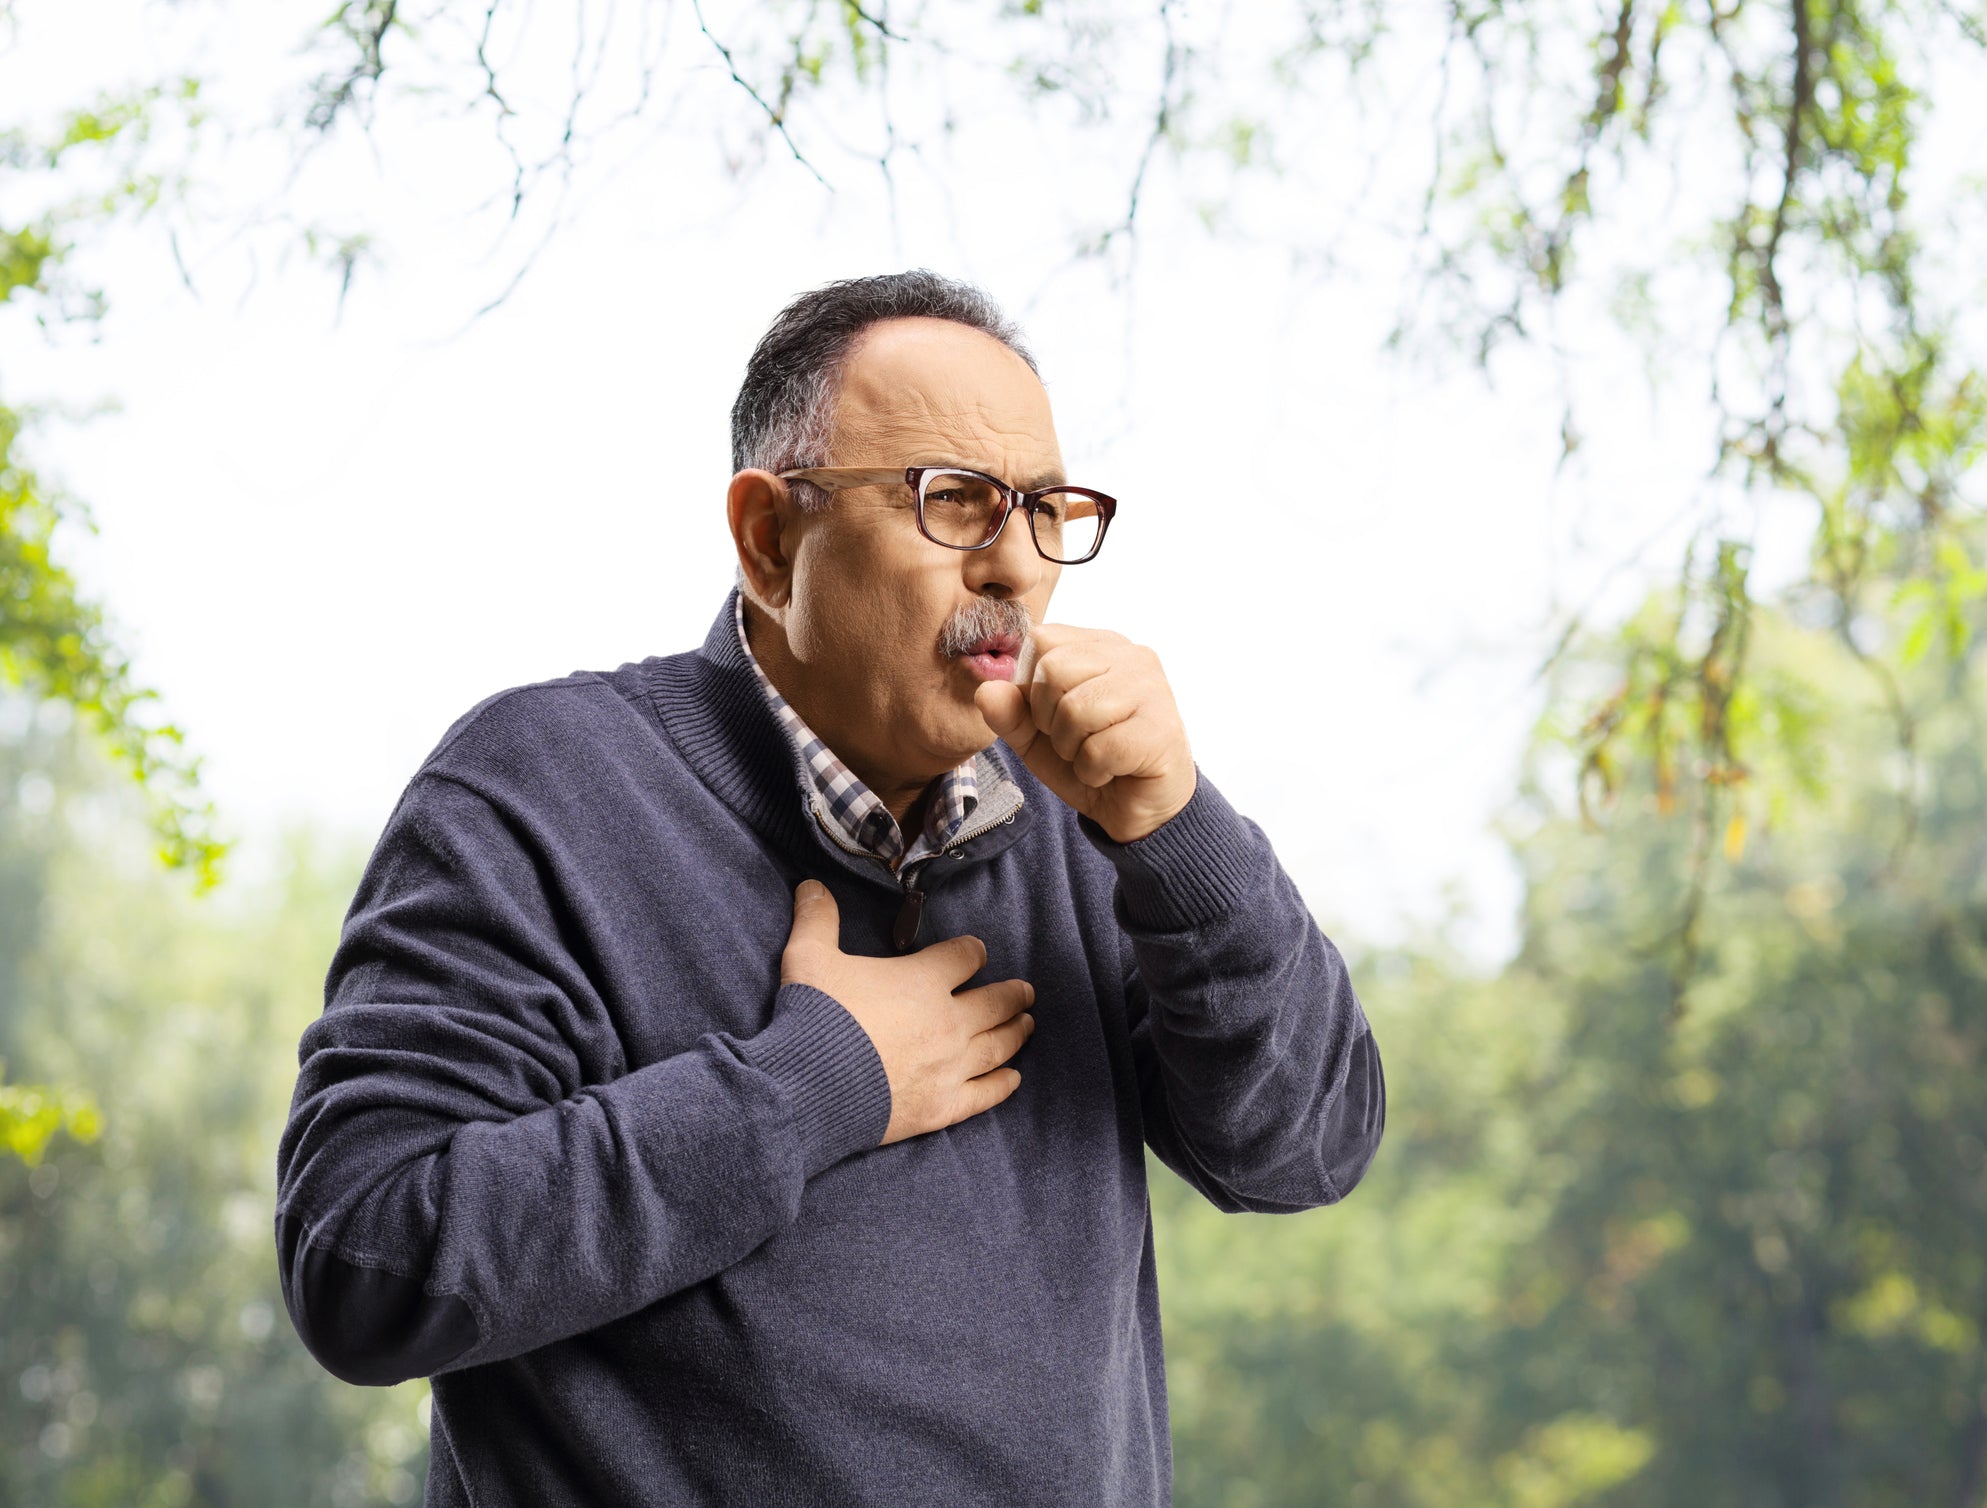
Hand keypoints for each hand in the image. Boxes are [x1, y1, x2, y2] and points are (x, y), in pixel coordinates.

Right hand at [780, 880, 1034, 1144]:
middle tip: (1026, 992)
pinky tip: (1013, 1079)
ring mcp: (950, 1067)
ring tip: (1028, 1024)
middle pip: (995, 1002)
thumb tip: (810, 884)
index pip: (965, 957)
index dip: (972, 952)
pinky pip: (985, 1094)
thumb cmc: (815, 1017)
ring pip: (998, 1045)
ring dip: (1016, 1032)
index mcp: (924, 980)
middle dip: (1012, 994)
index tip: (976, 952)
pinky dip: (1003, 1084)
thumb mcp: (808, 957)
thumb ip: (817, 919)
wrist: (809, 1087)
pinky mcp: (943, 1106)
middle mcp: (948, 1021)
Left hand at [974, 624, 1196, 844]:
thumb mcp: (1036, 737)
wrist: (1137, 809)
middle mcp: (1131, 657)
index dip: (1032, 686)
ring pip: (1076, 709)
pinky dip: (1093, 771)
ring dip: (1072, 749)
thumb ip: (1009, 713)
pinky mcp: (1161, 729)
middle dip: (1050, 720)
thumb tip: (985, 691)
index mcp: (1101, 646)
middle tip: (1076, 741)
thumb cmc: (1092, 760)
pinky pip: (1100, 748)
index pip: (1042, 640)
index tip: (1055, 716)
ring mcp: (1152, 689)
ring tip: (1094, 756)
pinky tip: (1112, 771)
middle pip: (1054, 670)